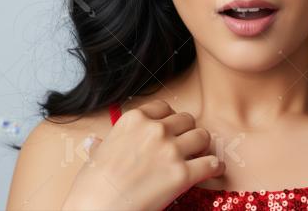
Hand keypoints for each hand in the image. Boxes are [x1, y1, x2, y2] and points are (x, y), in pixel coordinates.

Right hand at [62, 99, 224, 210]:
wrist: (96, 209)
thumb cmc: (92, 187)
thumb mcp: (96, 156)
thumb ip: (105, 145)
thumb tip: (95, 143)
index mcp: (133, 120)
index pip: (163, 108)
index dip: (170, 119)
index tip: (171, 129)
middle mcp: (154, 130)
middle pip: (187, 120)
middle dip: (187, 132)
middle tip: (186, 145)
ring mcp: (170, 150)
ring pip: (202, 136)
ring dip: (202, 147)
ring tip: (200, 156)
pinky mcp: (182, 174)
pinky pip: (211, 163)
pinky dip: (215, 167)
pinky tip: (213, 170)